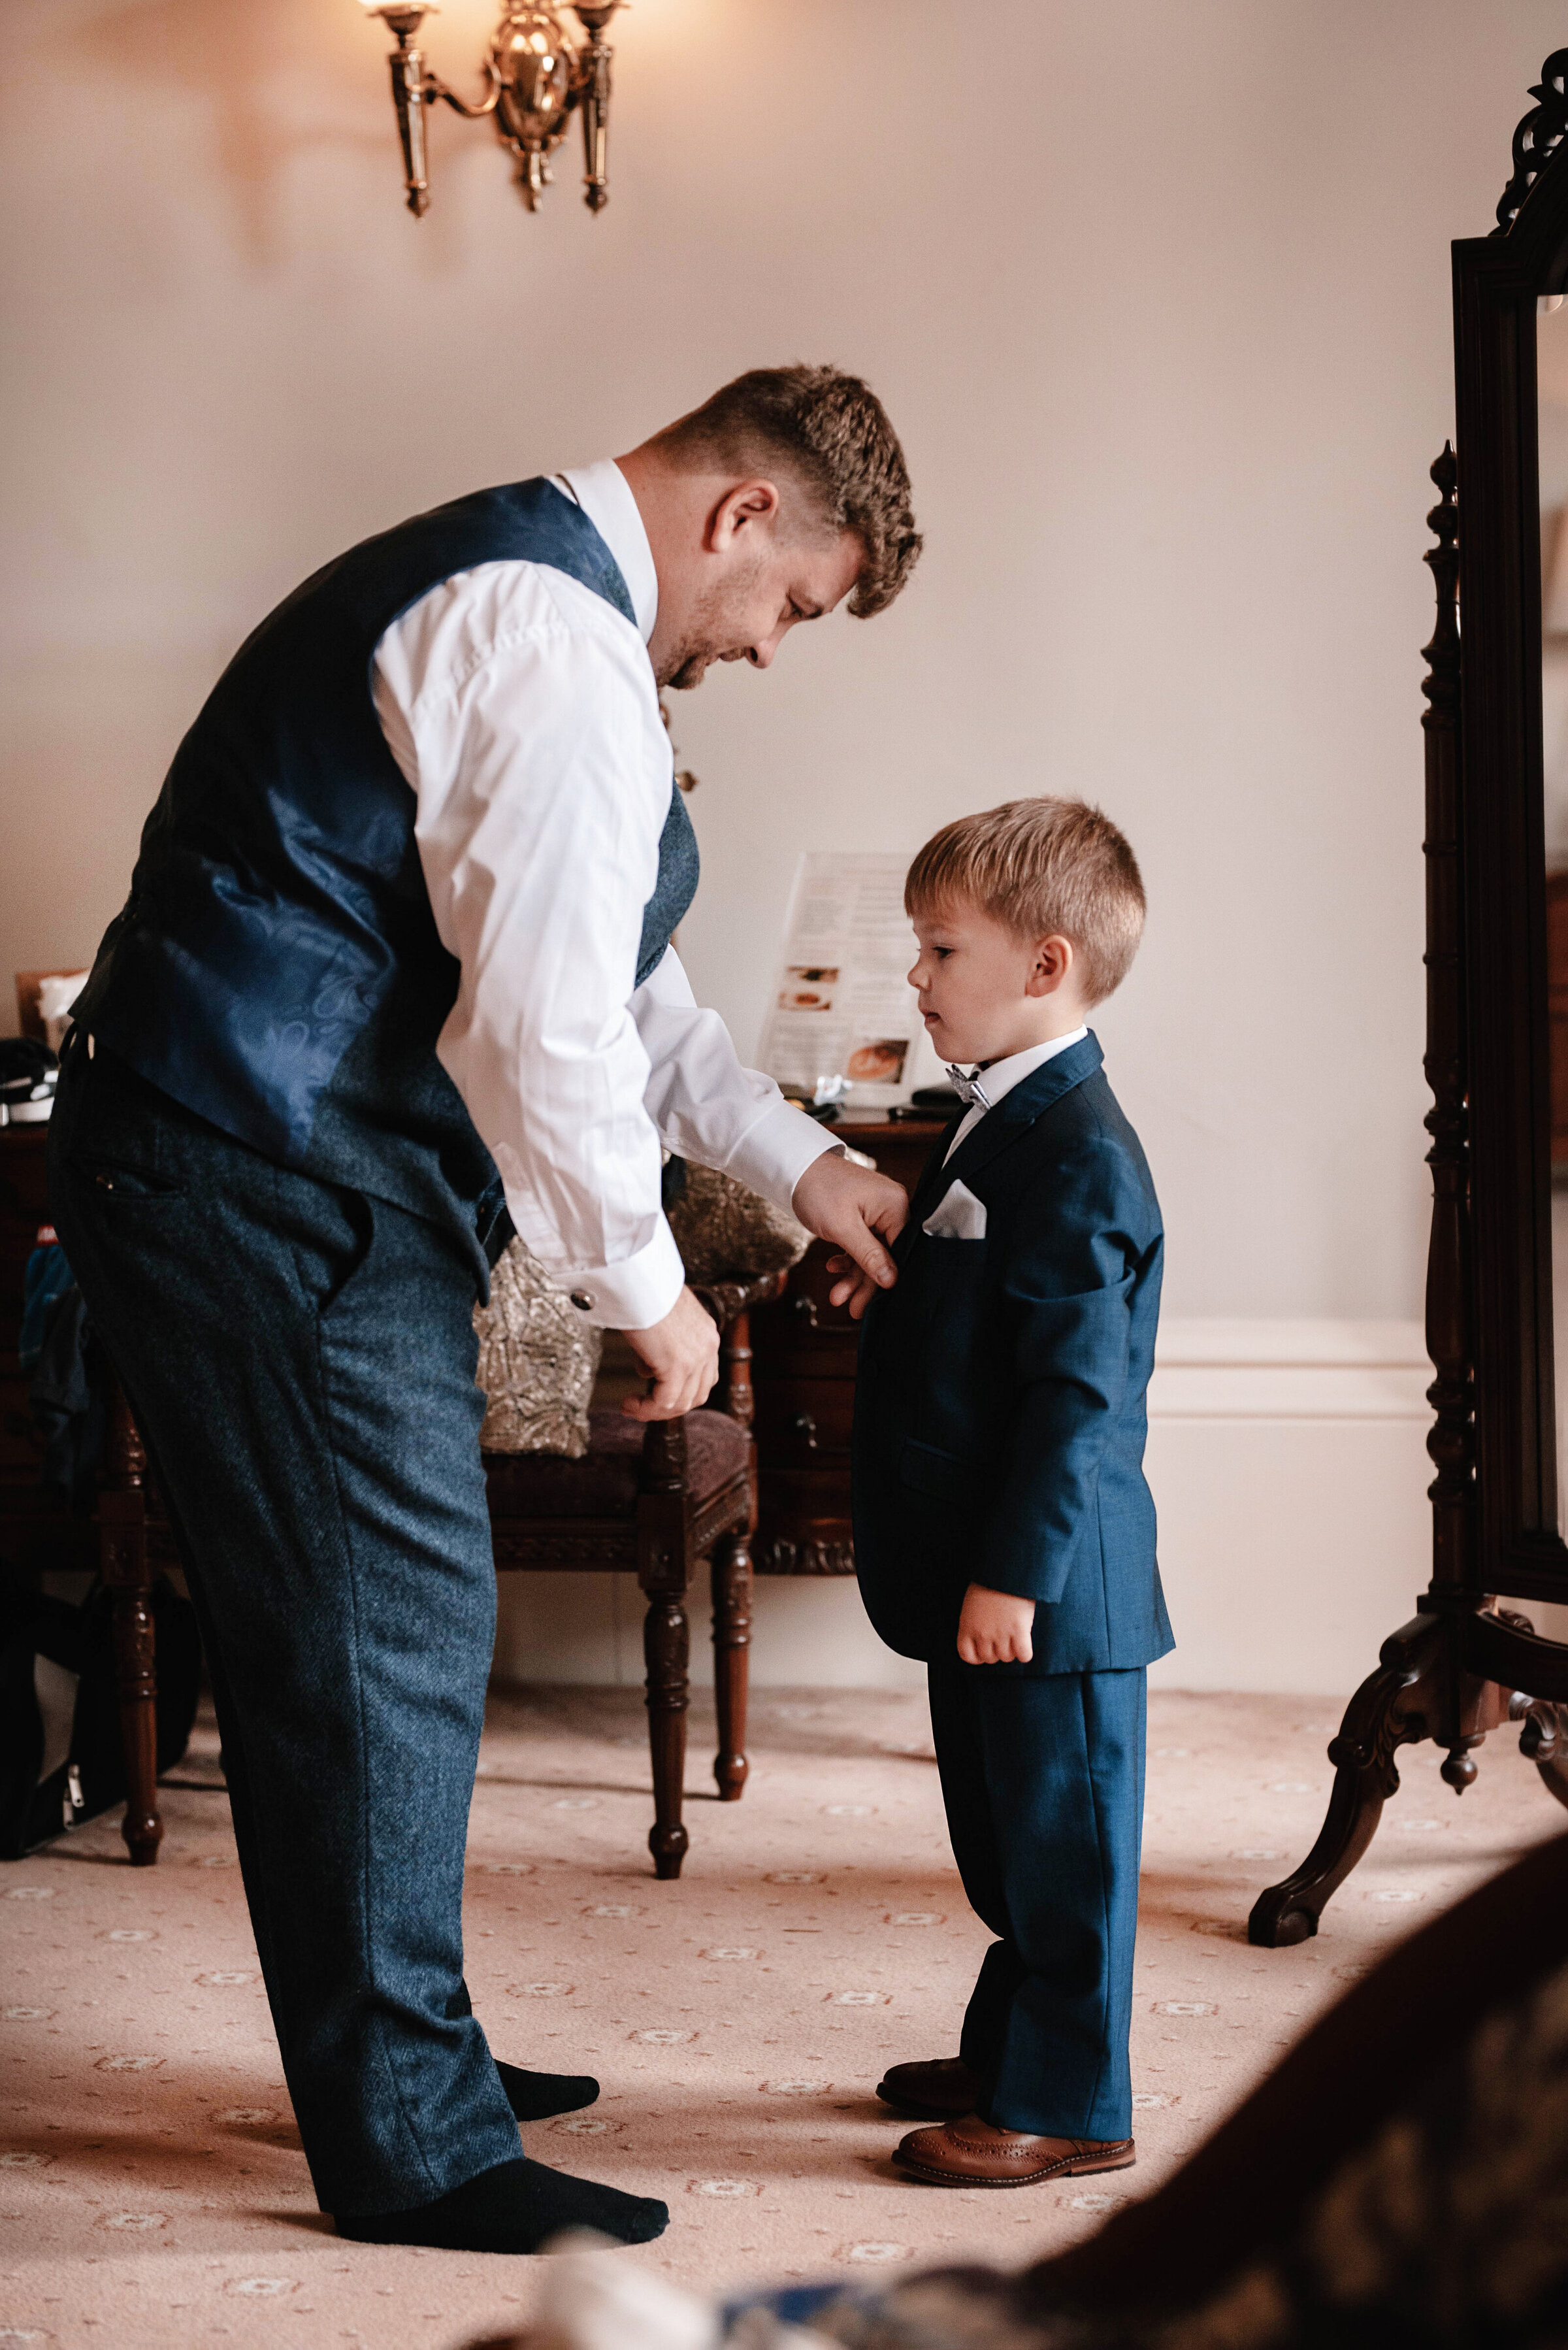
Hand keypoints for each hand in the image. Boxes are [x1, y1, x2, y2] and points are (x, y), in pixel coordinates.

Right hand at [621, 1287, 719, 1420]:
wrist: (640, 1276)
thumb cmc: (644, 1287)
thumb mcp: (662, 1315)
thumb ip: (664, 1338)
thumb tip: (648, 1361)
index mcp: (707, 1333)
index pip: (705, 1375)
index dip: (682, 1390)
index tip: (656, 1392)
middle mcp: (708, 1346)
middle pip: (698, 1393)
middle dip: (670, 1405)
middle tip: (645, 1406)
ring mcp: (696, 1357)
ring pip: (682, 1402)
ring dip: (655, 1410)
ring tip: (632, 1407)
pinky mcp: (678, 1365)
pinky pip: (665, 1402)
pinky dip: (647, 1409)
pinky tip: (629, 1404)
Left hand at [792, 1150, 907, 1319]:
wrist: (793, 1167)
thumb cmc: (818, 1188)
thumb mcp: (842, 1227)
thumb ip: (869, 1255)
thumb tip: (891, 1280)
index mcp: (895, 1205)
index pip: (901, 1250)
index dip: (888, 1278)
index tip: (877, 1303)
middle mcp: (891, 1207)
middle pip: (887, 1255)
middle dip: (866, 1283)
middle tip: (853, 1309)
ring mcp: (876, 1212)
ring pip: (872, 1254)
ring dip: (853, 1275)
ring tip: (836, 1296)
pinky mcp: (863, 1216)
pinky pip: (861, 1244)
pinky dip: (847, 1259)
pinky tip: (833, 1267)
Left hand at [957, 1583, 1035, 1665]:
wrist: (1005, 1569)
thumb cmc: (990, 1582)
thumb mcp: (972, 1603)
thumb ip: (974, 1622)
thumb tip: (984, 1638)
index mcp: (967, 1626)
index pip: (967, 1655)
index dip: (977, 1657)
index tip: (985, 1650)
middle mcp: (982, 1633)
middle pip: (989, 1658)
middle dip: (996, 1651)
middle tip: (1003, 1638)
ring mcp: (1000, 1633)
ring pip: (1007, 1657)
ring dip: (1012, 1650)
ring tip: (1014, 1635)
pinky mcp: (1019, 1630)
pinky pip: (1023, 1655)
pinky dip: (1025, 1653)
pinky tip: (1025, 1641)